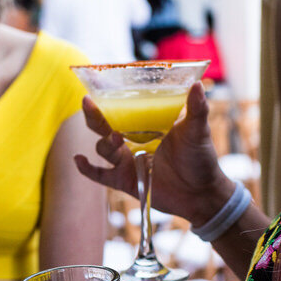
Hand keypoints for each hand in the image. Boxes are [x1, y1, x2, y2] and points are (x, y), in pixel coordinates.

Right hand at [74, 82, 233, 224]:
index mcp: (147, 124)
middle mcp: (133, 140)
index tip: (97, 88)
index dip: (108, 99)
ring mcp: (126, 160)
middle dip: (94, 115)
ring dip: (105, 142)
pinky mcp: (124, 180)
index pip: (123, 108)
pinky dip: (87, 168)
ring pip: (103, 147)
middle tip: (89, 104)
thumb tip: (197, 85)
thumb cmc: (201, 159)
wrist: (201, 195)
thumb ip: (197, 109)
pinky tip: (79, 159)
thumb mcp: (198, 132)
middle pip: (104, 125)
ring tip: (117, 139)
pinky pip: (100, 174)